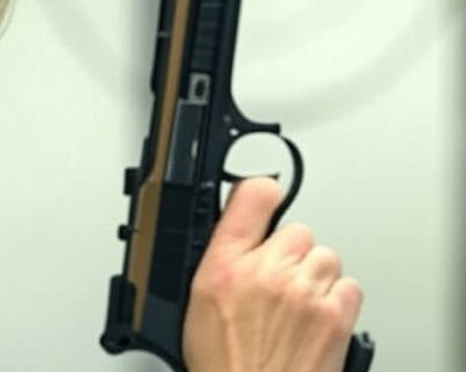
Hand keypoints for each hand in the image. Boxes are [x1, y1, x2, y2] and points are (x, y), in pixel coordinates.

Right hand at [182, 177, 363, 371]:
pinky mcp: (336, 315)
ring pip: (324, 257)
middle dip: (288, 252)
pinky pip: (348, 285)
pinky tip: (314, 315)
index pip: (253, 195)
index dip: (261, 192)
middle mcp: (268, 273)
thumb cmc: (225, 360)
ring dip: (313, 275)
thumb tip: (236, 220)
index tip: (263, 198)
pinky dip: (335, 298)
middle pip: (297, 230)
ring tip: (294, 302)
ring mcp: (306, 293)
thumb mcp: (198, 298)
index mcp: (226, 265)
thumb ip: (221, 252)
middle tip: (272, 280)